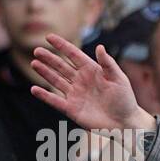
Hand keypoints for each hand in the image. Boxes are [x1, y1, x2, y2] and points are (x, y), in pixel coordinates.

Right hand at [30, 34, 154, 140]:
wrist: (125, 123)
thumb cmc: (125, 100)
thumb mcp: (119, 79)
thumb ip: (108, 64)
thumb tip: (100, 47)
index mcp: (92, 71)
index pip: (74, 55)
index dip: (62, 46)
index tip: (49, 37)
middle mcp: (81, 81)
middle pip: (61, 66)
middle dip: (49, 58)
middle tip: (37, 51)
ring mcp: (75, 94)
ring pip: (56, 80)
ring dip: (45, 72)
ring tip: (34, 63)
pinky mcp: (72, 109)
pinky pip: (55, 101)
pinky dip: (44, 96)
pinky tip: (34, 89)